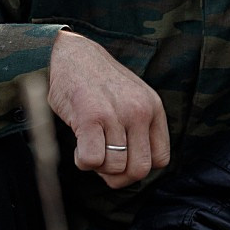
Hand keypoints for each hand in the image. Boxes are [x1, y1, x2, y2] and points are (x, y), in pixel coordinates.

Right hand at [47, 30, 170, 188]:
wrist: (70, 53)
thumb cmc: (97, 82)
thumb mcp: (132, 98)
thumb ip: (139, 129)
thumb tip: (131, 173)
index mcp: (153, 108)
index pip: (160, 160)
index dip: (138, 166)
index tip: (122, 157)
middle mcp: (139, 111)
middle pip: (139, 170)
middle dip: (118, 176)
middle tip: (103, 161)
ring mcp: (116, 114)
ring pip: (115, 168)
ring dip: (98, 167)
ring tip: (90, 147)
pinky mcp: (90, 117)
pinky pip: (93, 160)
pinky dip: (83, 162)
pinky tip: (79, 148)